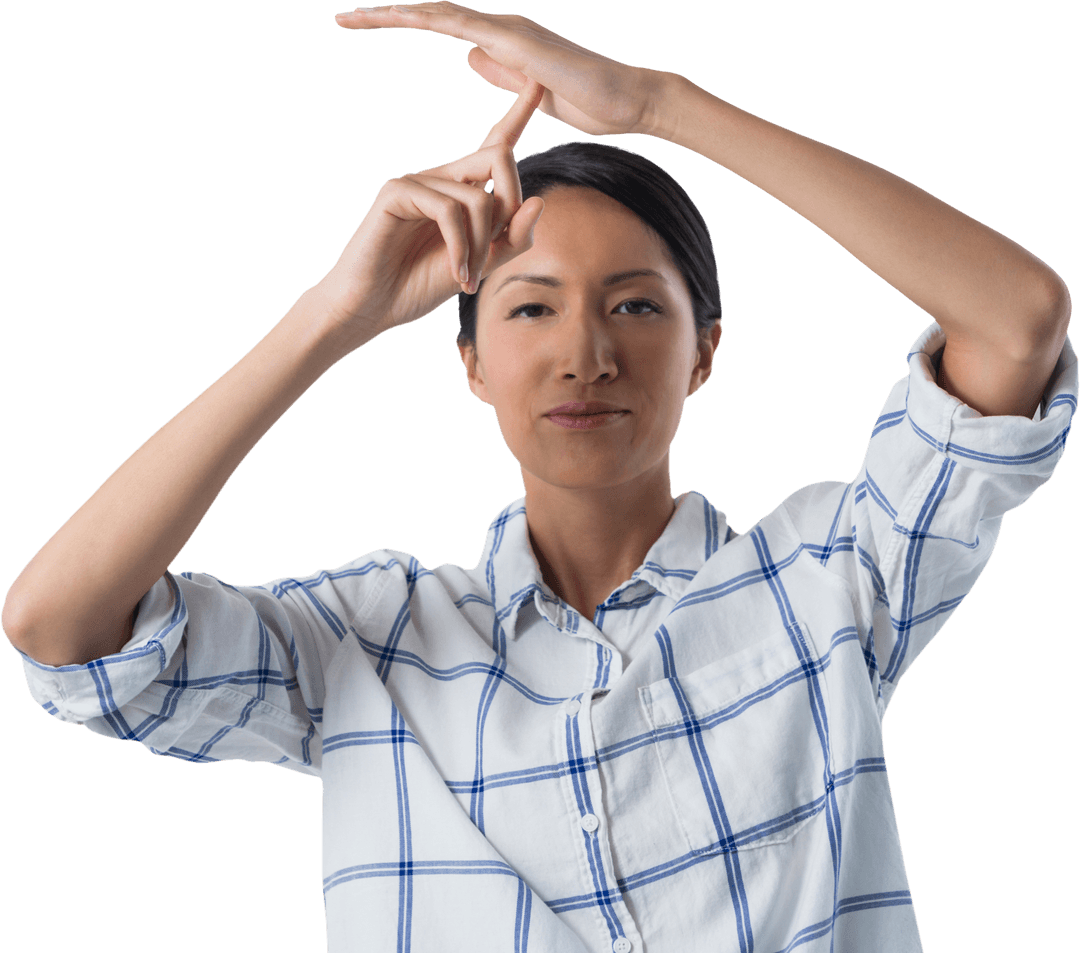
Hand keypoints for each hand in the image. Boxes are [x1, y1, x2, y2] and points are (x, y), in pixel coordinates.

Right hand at [313, 79, 546, 346]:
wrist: (373, 307)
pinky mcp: (397, 191)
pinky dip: (461, 247)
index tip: (538, 82)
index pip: (495, 145)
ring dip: (482, 247)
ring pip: (479, 197)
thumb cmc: (419, 285)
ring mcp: (418, 180)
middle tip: (499, 251)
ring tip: (468, 279)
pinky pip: (450, 211)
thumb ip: (511, 238)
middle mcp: (443, 177)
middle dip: (512, 203)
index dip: (518, 112)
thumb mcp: (479, 265)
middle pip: (498, 156)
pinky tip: (457, 273)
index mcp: (462, 189)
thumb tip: (539, 201)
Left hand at [334, 2, 671, 137]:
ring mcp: (508, 30)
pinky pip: (464, 26)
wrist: (628, 99)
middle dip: (386, 16)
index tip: (367, 28)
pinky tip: (400, 17)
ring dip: (396, 14)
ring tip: (355, 16)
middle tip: (344, 18)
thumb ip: (501, 72)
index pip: (442, 27)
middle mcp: (500, 28)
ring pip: (440, 14)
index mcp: (501, 41)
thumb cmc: (590, 101)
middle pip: (432, 15)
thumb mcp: (530, 92)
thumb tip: (469, 56)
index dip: (404, 25)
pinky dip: (430, 20)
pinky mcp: (517, 41)